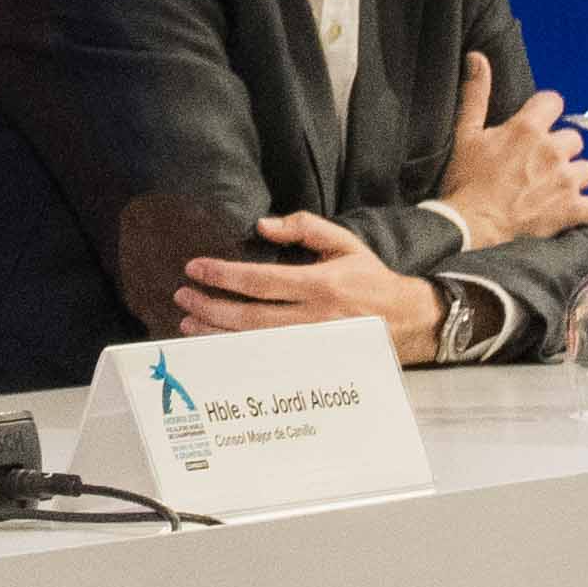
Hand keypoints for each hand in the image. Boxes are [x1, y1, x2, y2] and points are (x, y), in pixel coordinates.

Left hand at [169, 207, 462, 347]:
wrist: (405, 321)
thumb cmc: (370, 278)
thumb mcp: (344, 243)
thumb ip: (305, 228)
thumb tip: (262, 224)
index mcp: (319, 284)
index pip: (260, 281)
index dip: (223, 275)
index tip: (194, 268)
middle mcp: (313, 318)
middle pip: (249, 317)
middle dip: (210, 307)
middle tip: (182, 297)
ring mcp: (311, 345)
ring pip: (253, 344)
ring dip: (216, 334)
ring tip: (188, 322)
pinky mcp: (311, 362)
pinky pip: (266, 359)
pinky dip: (237, 353)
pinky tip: (215, 344)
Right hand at [432, 77, 587, 250]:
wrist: (469, 225)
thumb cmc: (465, 180)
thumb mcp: (465, 134)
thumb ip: (476, 94)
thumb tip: (478, 57)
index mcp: (528, 128)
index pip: (554, 102)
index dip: (546, 113)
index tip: (536, 127)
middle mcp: (552, 150)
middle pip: (573, 139)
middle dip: (560, 150)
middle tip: (539, 166)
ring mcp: (565, 181)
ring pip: (586, 170)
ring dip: (573, 177)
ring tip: (553, 189)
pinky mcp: (572, 209)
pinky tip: (574, 209)